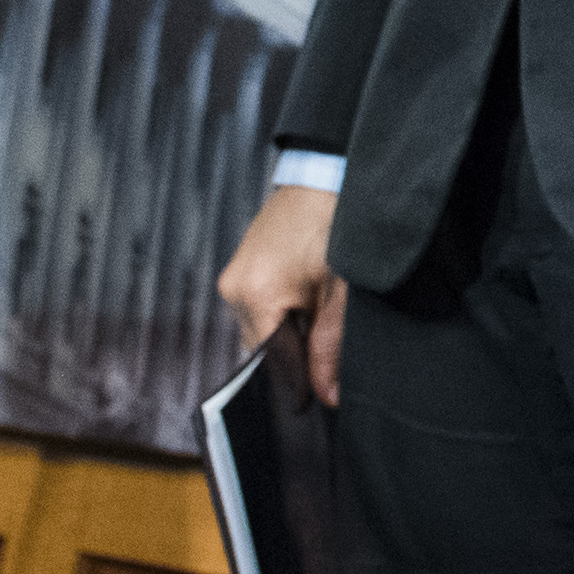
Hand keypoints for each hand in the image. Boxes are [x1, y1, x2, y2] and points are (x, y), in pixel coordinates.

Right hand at [218, 182, 351, 405]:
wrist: (323, 177)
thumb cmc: (336, 227)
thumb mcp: (341, 293)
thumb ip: (330, 347)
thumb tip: (327, 396)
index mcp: (257, 296)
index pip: (268, 364)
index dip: (295, 382)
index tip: (316, 397)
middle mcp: (234, 290)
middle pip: (261, 349)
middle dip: (293, 354)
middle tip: (327, 346)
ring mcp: (232, 276)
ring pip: (259, 329)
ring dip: (287, 331)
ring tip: (319, 308)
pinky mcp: (239, 267)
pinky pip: (256, 307)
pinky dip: (279, 311)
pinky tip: (306, 295)